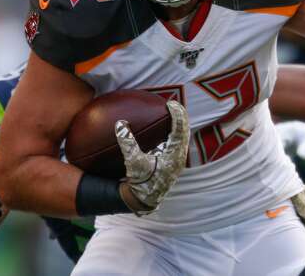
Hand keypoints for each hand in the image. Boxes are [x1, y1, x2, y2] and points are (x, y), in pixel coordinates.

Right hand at [115, 100, 189, 214]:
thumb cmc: (141, 182)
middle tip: (173, 104)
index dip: (177, 114)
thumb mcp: (133, 162)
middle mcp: (179, 157)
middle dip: (180, 117)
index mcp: (174, 154)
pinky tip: (162, 130)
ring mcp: (176, 160)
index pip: (180, 129)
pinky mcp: (171, 164)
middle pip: (184, 131)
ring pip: (181, 138)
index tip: (171, 103)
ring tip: (171, 114)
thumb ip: (127, 142)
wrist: (145, 200)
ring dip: (178, 125)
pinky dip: (171, 134)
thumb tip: (120, 124)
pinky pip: (175, 144)